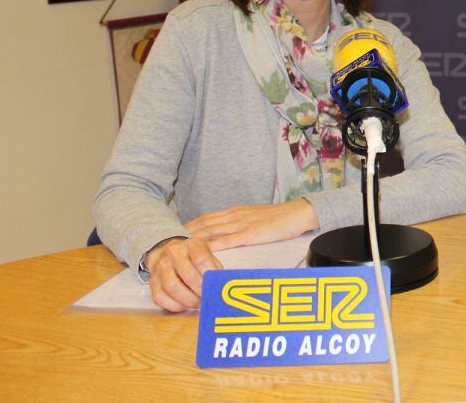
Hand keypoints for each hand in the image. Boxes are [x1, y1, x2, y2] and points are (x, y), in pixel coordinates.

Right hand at [145, 237, 221, 312]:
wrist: (167, 252)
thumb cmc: (193, 257)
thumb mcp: (206, 254)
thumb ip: (214, 268)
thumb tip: (221, 285)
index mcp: (191, 244)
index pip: (201, 259)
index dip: (209, 276)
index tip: (214, 286)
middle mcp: (173, 253)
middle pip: (187, 275)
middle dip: (200, 290)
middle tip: (207, 298)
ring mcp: (160, 266)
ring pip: (172, 287)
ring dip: (187, 300)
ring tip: (197, 303)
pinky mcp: (152, 281)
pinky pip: (160, 297)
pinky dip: (174, 305)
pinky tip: (183, 305)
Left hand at [185, 199, 319, 251]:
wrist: (299, 213)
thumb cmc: (280, 218)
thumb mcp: (256, 217)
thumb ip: (240, 223)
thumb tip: (226, 234)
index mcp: (236, 212)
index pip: (206, 218)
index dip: (188, 225)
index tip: (172, 233)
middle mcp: (235, 216)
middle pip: (203, 224)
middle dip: (184, 233)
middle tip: (166, 242)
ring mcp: (242, 224)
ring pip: (211, 231)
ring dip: (193, 239)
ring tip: (176, 248)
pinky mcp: (251, 234)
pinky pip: (228, 240)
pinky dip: (213, 246)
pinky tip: (202, 252)